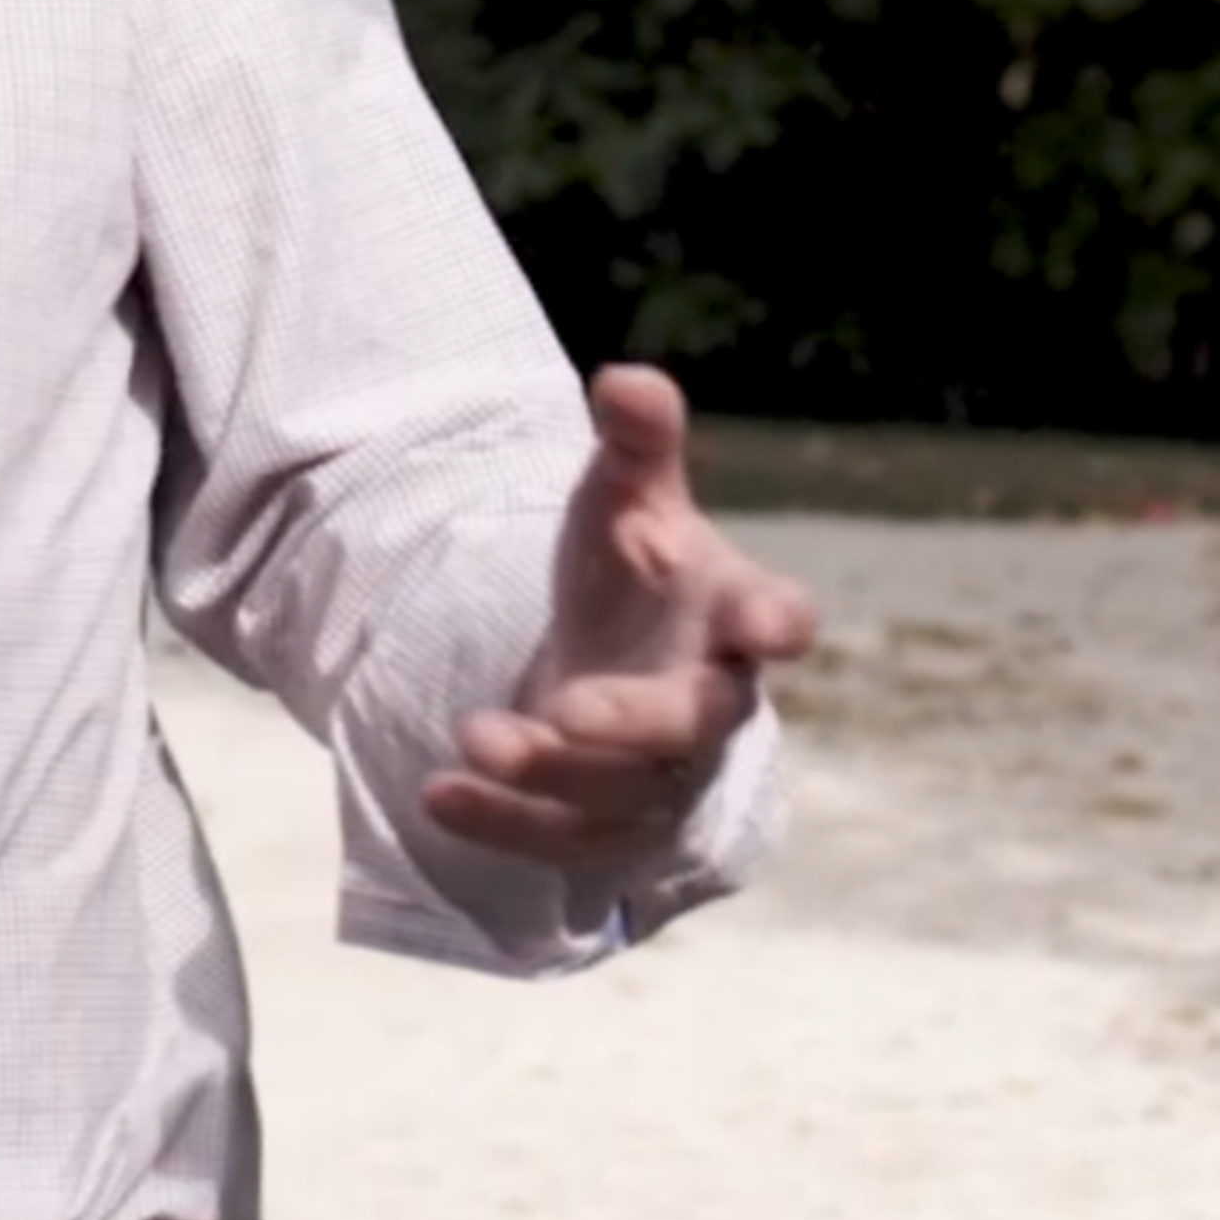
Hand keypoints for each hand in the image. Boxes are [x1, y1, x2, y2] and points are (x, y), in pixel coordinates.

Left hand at [422, 366, 816, 878]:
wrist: (613, 656)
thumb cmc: (637, 566)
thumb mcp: (629, 494)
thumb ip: (637, 440)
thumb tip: (624, 378)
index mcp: (735, 612)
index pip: (779, 617)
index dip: (778, 622)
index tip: (769, 628)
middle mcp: (714, 701)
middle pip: (693, 725)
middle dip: (630, 722)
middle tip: (560, 707)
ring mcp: (668, 773)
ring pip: (622, 793)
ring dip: (548, 773)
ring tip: (472, 733)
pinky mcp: (612, 824)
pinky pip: (564, 841)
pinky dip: (503, 823)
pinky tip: (440, 794)